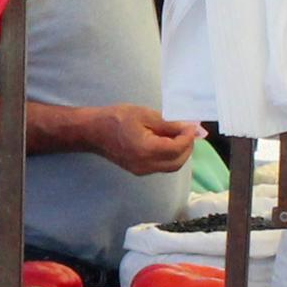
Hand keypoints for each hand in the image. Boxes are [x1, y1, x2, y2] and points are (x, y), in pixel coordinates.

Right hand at [87, 105, 203, 178]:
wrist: (94, 131)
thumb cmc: (117, 118)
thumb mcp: (145, 115)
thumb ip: (169, 124)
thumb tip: (189, 127)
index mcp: (146, 150)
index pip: (177, 148)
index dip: (188, 137)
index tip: (192, 125)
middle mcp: (145, 165)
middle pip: (177, 162)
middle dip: (187, 148)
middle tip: (188, 131)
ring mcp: (141, 170)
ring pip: (170, 167)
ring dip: (179, 153)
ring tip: (178, 136)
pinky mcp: (139, 170)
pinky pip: (161, 166)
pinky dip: (169, 156)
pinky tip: (167, 142)